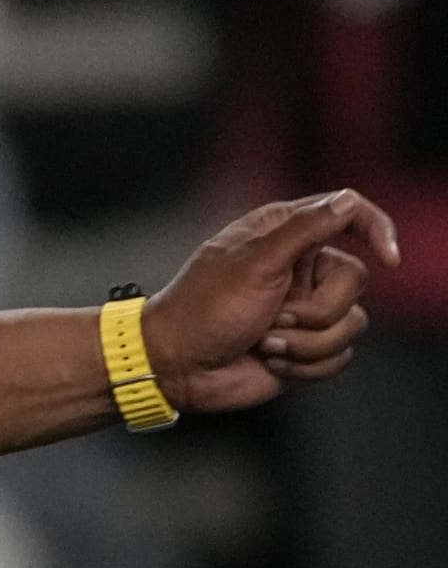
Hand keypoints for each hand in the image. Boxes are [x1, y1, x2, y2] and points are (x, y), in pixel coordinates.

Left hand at [141, 190, 399, 414]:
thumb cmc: (204, 308)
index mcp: (282, 233)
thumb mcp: (254, 262)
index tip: (388, 255)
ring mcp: (303, 308)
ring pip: (351, 324)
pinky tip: (270, 360)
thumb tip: (345, 201)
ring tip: (265, 342)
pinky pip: (339, 357)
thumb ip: (303, 229)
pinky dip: (305, 365)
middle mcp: (299, 266)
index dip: (375, 228)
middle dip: (317, 310)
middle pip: (355, 281)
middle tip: (274, 316)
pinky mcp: (306, 344)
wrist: (180, 365)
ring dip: (306, 342)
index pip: (345, 214)